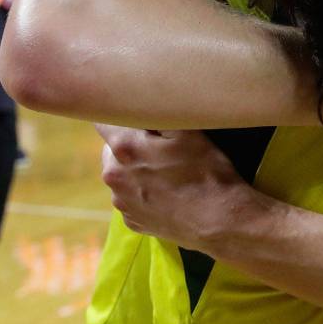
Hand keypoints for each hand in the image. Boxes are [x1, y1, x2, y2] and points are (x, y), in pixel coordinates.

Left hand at [96, 124, 250, 252]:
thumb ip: (156, 113)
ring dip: (137, 168)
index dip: (118, 113)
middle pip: (112, 148)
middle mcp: (113, 176)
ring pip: (122, 174)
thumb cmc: (206, 171)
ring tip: (169, 172)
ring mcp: (121, 203)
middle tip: (163, 145)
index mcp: (124, 148)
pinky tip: (169, 192)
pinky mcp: (133, 222)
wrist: (220, 221)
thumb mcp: (188, 130)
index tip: (134, 113)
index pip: (103, 120)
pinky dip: (144, 191)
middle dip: (131, 142)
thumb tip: (139, 101)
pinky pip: (132, 197)